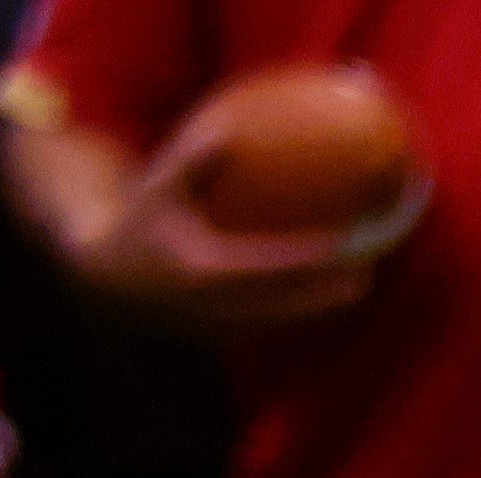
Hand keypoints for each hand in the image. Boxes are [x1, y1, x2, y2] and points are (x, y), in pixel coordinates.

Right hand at [73, 107, 389, 327]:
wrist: (111, 286)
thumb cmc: (140, 226)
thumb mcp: (159, 191)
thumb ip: (193, 164)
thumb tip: (226, 133)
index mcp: (206, 270)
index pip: (273, 267)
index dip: (313, 259)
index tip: (346, 247)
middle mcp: (220, 307)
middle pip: (292, 304)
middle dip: (332, 293)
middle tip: (369, 273)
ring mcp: (226, 328)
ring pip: (290, 323)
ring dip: (327, 310)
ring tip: (361, 288)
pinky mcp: (229, 340)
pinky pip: (278, 330)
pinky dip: (307, 316)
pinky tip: (333, 300)